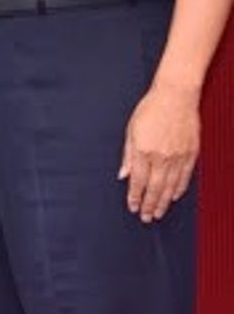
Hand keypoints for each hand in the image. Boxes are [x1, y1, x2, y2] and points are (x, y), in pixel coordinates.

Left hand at [119, 83, 199, 222]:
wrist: (176, 96)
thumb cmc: (150, 109)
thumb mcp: (131, 130)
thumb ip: (127, 155)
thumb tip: (122, 175)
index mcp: (143, 151)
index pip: (138, 181)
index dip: (135, 197)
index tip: (133, 207)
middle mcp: (161, 156)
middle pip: (154, 188)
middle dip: (149, 205)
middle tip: (146, 217)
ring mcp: (178, 156)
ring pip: (171, 186)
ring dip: (164, 201)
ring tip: (158, 213)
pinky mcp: (191, 153)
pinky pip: (185, 176)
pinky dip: (180, 189)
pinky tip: (174, 197)